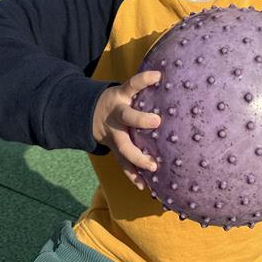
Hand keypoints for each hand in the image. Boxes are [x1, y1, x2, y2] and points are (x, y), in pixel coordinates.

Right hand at [92, 70, 162, 189]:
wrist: (89, 114)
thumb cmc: (120, 100)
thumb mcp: (125, 90)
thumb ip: (143, 87)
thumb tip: (172, 78)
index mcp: (121, 97)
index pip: (132, 84)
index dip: (143, 80)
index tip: (157, 75)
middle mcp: (117, 114)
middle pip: (127, 117)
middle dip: (140, 120)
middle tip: (156, 121)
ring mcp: (114, 133)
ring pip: (123, 146)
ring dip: (137, 157)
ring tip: (152, 166)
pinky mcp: (114, 148)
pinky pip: (122, 163)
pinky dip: (133, 174)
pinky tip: (143, 185)